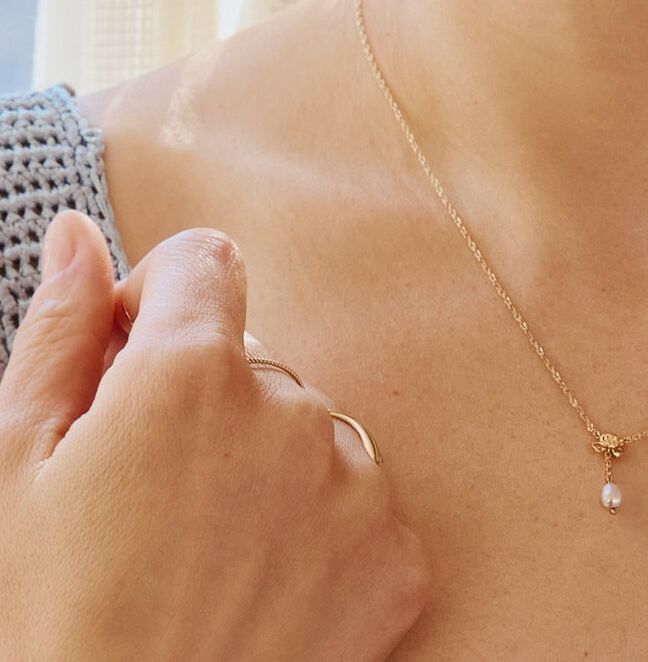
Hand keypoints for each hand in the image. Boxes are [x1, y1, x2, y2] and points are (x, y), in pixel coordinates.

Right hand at [0, 208, 431, 661]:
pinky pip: (357, 504)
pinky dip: (316, 534)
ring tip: (199, 562)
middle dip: (203, 403)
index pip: (206, 261)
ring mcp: (354, 487)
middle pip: (254, 359)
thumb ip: (62, 335)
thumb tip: (80, 236)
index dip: (157, 305)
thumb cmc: (44, 625)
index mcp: (190, 373)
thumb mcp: (15, 472)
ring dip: (262, 468)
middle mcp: (291, 411)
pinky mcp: (397, 562)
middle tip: (146, 506)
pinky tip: (257, 597)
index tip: (126, 371)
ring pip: (306, 430)